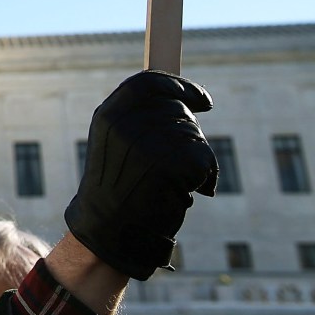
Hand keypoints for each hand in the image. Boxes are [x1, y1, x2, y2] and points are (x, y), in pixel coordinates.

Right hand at [64, 71, 217, 279]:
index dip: (179, 86)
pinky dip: (206, 176)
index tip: (203, 99)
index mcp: (109, 115)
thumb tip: (184, 96)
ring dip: (196, 158)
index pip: (149, 82)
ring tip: (175, 182)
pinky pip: (204, 158)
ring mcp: (148, 143)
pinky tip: (188, 191)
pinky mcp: (171, 164)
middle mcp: (126, 124)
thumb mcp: (115, 143)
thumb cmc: (118, 189)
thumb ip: (139, 117)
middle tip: (177, 162)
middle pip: (178, 108)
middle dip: (189, 131)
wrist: (111, 232)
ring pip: (194, 134)